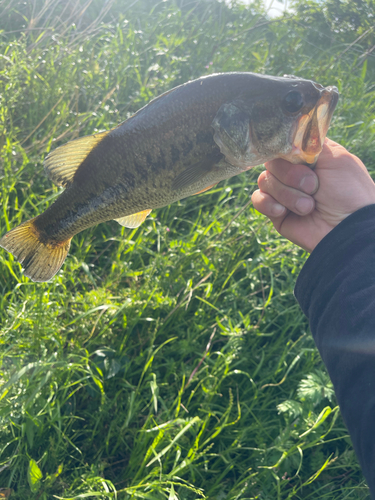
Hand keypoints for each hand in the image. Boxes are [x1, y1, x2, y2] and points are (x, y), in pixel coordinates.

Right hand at [251, 138, 374, 252]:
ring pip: (264, 180)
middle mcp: (295, 173)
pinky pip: (258, 199)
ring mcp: (284, 193)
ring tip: (307, 207)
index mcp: (309, 157)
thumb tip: (287, 136)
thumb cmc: (348, 192)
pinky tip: (283, 211)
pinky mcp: (276, 212)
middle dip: (290, 175)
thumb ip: (310, 142)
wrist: (347, 229)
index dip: (285, 149)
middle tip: (312, 187)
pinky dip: (268, 203)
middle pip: (271, 162)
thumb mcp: (336, 157)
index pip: (284, 144)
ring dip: (286, 193)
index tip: (295, 155)